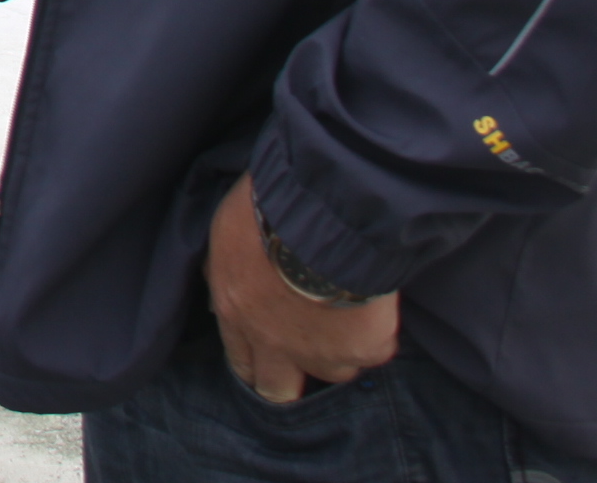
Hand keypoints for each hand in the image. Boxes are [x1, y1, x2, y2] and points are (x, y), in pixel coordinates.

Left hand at [204, 174, 398, 401]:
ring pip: (334, 373)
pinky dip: (378, 334)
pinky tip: (379, 308)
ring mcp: (321, 352)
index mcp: (236, 313)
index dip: (256, 361)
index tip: (266, 354)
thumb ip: (224, 267)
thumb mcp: (227, 231)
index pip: (242, 361)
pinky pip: (376, 351)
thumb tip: (217, 278)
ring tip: (349, 320)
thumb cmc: (267, 207)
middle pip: (279, 389)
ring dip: (339, 352)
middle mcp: (274, 343)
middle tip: (306, 356)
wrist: (323, 209)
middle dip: (289, 380)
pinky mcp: (364, 348)